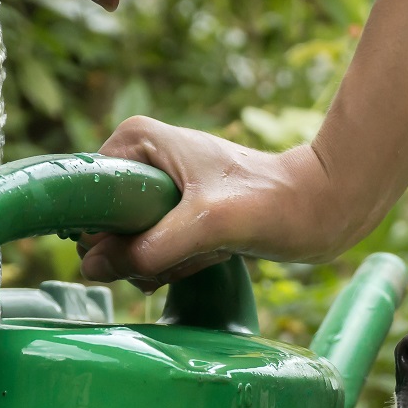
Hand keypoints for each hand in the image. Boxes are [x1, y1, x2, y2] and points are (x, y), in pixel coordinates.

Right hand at [80, 118, 369, 286]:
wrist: (320, 209)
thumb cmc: (271, 203)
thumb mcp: (206, 226)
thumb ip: (148, 249)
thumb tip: (91, 269)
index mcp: (136, 139)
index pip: (87, 195)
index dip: (108, 231)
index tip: (154, 239)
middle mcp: (141, 158)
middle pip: (107, 227)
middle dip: (146, 252)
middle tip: (190, 246)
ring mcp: (158, 189)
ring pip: (131, 246)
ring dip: (166, 263)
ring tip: (208, 247)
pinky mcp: (177, 215)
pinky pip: (155, 254)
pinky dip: (180, 266)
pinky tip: (213, 254)